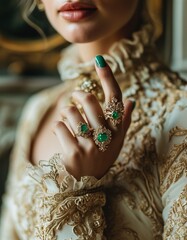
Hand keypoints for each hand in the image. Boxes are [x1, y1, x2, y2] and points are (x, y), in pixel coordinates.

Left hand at [53, 55, 134, 179]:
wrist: (85, 184)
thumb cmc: (101, 158)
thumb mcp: (116, 143)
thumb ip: (124, 122)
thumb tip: (131, 101)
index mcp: (117, 131)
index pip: (115, 98)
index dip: (108, 77)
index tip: (100, 59)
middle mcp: (106, 137)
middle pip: (89, 100)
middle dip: (78, 93)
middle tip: (75, 95)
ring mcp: (89, 146)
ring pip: (71, 112)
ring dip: (66, 111)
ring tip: (67, 117)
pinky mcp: (73, 154)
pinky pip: (59, 127)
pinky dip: (58, 126)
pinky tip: (62, 132)